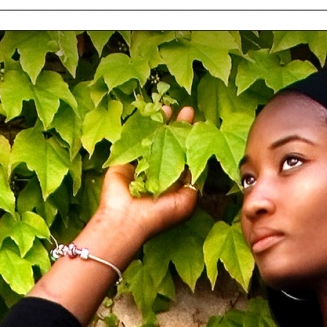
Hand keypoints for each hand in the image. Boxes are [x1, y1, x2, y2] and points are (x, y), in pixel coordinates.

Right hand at [95, 106, 198, 241]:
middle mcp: (159, 170)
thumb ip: (195, 182)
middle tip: (189, 111)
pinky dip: (142, 124)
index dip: (193, 140)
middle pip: (172, 142)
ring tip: (171, 107)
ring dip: (162, 121)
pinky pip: (135, 138)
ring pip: (154, 137)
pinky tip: (151, 112)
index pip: (187, 156)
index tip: (201, 125)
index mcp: (175, 181)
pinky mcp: (125, 159)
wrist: (127, 219)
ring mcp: (142, 164)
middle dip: (181, 127)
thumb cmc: (159, 215)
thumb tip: (199, 163)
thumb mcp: (187, 201)